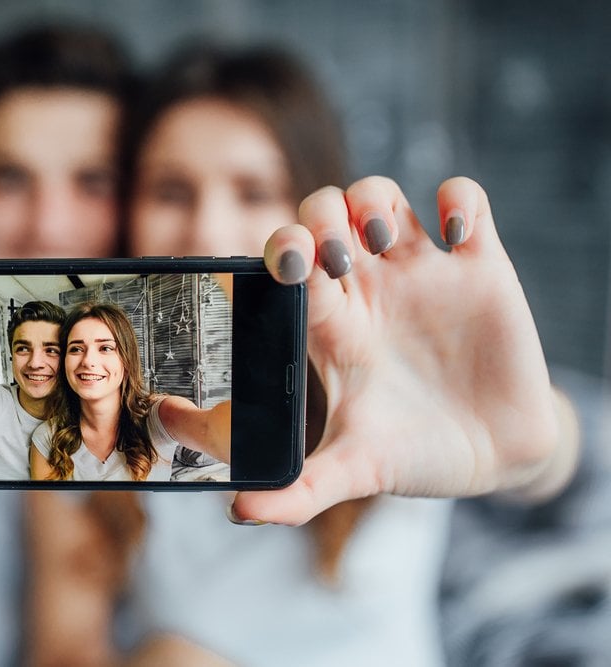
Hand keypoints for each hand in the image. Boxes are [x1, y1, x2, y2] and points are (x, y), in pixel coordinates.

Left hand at [232, 176, 578, 524]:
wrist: (496, 457)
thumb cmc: (415, 456)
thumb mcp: (357, 470)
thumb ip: (299, 490)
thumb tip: (238, 513)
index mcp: (333, 327)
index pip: (290, 263)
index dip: (282, 249)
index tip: (292, 266)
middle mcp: (370, 290)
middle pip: (326, 215)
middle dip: (323, 217)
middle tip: (342, 255)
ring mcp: (423, 273)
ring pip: (382, 196)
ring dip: (376, 201)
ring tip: (387, 240)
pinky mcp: (480, 266)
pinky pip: (465, 201)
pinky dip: (457, 201)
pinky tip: (456, 236)